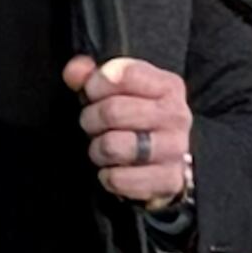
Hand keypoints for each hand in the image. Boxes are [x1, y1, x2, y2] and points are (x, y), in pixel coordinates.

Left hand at [69, 55, 192, 205]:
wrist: (163, 162)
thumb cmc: (135, 120)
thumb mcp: (116, 91)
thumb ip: (91, 76)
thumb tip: (74, 72)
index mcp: (168, 85)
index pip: (122, 74)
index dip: (95, 84)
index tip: (92, 94)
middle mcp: (176, 115)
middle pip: (112, 111)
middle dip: (90, 119)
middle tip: (93, 125)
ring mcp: (175, 149)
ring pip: (112, 146)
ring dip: (97, 149)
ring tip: (103, 147)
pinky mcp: (168, 180)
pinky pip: (118, 178)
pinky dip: (107, 176)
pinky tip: (114, 169)